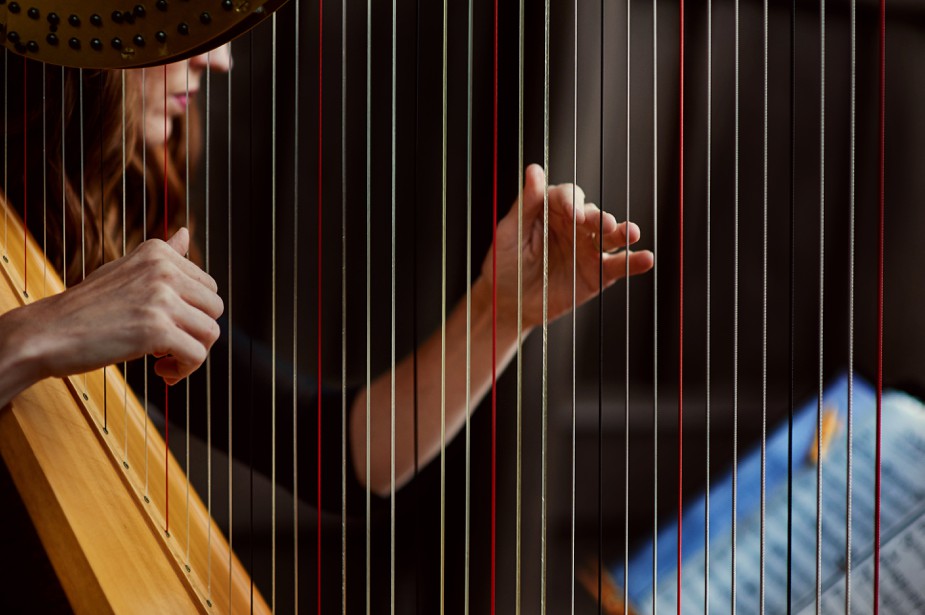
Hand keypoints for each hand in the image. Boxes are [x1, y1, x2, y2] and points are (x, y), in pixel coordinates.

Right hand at [3, 228, 222, 387]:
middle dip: (197, 332)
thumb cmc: (85, 307)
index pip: (208, 286)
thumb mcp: (125, 269)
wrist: (46, 333)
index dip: (193, 312)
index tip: (169, 325)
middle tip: (170, 347)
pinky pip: (197, 355)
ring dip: (192, 355)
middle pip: (215, 309)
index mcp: (158, 253)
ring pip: (211, 333)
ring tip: (164, 361)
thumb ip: (162, 255)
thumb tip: (186, 232)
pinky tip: (161, 372)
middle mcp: (164, 270)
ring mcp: (161, 299)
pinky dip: (184, 370)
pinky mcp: (157, 330)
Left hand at [478, 164, 652, 331]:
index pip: (567, 196)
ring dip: (623, 233)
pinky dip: (634, 262)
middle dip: (600, 218)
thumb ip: (526, 204)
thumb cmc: (504, 263)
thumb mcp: (509, 233)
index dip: (572, 202)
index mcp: (552, 210)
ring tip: (632, 233)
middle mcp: (574, 225)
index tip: (573, 213)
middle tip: (604, 224)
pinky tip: (646, 258)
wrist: (508, 303)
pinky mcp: (597, 273)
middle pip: (593, 214)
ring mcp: (588, 248)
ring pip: (610, 236)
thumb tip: (534, 169)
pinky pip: (618, 265)